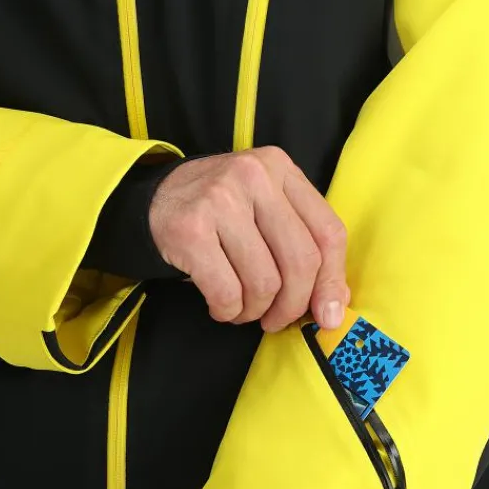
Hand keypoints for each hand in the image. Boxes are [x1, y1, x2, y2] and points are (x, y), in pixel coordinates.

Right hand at [149, 148, 348, 331]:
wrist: (154, 199)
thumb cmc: (221, 210)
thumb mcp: (266, 207)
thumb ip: (302, 243)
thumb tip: (334, 307)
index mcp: (281, 168)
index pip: (328, 232)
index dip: (333, 281)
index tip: (328, 315)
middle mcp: (255, 176)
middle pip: (300, 260)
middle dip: (293, 305)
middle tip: (276, 320)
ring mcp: (220, 200)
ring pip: (264, 282)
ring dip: (255, 311)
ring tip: (242, 309)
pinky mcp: (191, 229)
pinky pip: (228, 292)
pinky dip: (229, 311)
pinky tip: (222, 306)